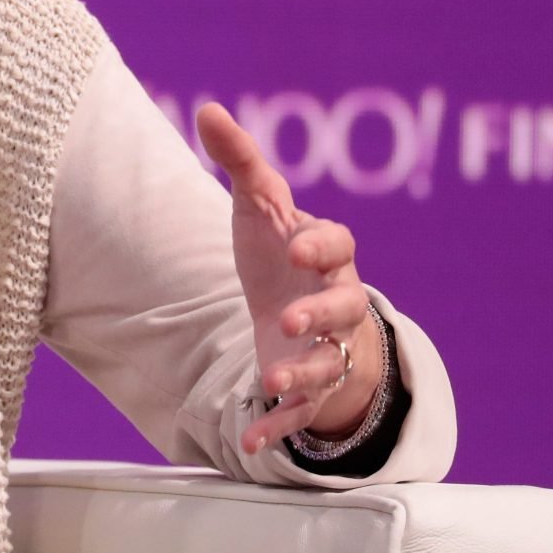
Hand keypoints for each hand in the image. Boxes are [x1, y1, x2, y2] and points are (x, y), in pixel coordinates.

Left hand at [195, 104, 381, 455]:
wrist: (304, 316)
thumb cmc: (283, 256)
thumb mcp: (260, 209)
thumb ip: (240, 162)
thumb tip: (208, 108)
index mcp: (327, 254)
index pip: (336, 243)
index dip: (319, 243)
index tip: (293, 244)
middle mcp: (336, 301)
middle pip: (344, 306)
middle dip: (320, 313)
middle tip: (290, 319)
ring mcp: (327, 347)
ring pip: (328, 362)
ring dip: (303, 372)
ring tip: (272, 380)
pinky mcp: (309, 386)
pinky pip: (301, 412)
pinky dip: (278, 427)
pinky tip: (250, 445)